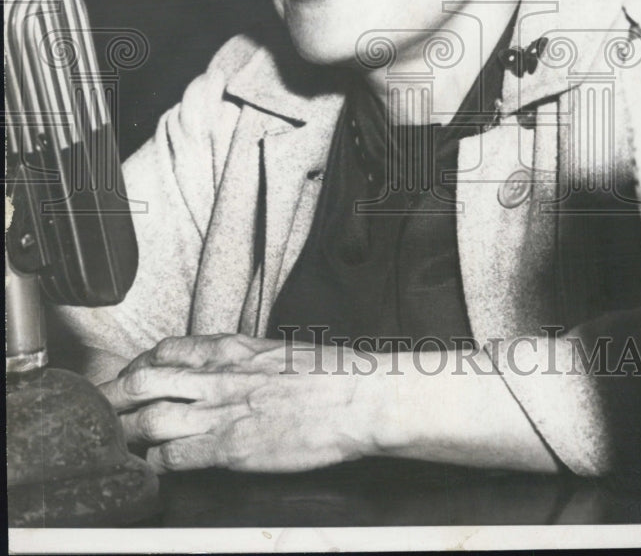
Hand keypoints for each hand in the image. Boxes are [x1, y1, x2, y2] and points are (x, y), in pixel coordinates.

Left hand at [98, 333, 380, 473]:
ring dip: (128, 432)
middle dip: (117, 398)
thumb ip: (242, 359)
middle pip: (144, 381)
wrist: (356, 397)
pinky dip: (156, 463)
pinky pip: (174, 456)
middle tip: (107, 412)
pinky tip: (153, 468)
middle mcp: (217, 375)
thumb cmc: (327, 375)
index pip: (165, 350)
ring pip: (149, 418)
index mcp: (230, 349)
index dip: (139, 366)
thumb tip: (224, 367)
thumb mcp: (276, 352)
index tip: (132, 379)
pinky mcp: (230, 447)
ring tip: (120, 443)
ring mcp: (220, 412)